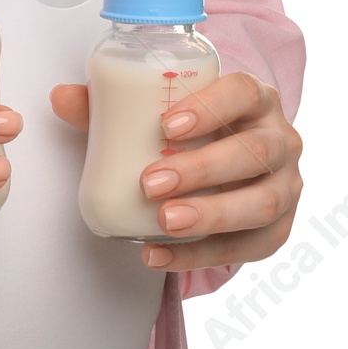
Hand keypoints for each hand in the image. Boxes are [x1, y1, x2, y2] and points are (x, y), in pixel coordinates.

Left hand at [50, 70, 301, 272]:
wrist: (230, 169)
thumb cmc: (192, 133)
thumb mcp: (157, 113)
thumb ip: (112, 105)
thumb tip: (61, 97)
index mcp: (255, 98)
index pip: (244, 92)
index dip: (211, 107)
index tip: (166, 127)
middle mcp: (281, 139)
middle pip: (254, 152)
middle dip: (203, 170)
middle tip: (151, 184)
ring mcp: (287, 186)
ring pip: (260, 203)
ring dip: (211, 215)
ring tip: (163, 223)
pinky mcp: (279, 230)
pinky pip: (249, 247)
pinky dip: (202, 255)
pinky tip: (160, 256)